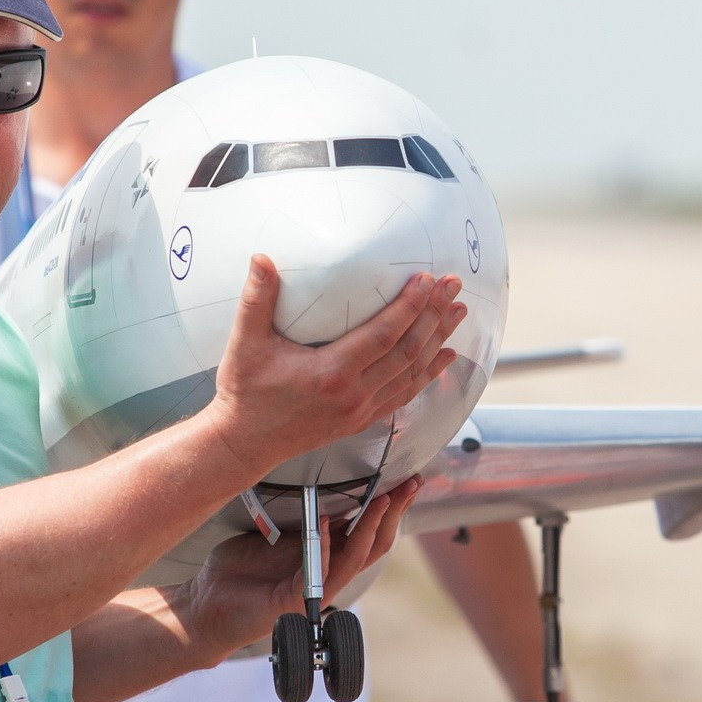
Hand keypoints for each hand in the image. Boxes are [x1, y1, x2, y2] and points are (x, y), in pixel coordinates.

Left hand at [174, 477, 422, 662]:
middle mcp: (328, 571)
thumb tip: (322, 487)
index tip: (408, 479)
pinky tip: (324, 519)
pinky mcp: (296, 599)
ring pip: (357, 557)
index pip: (370, 528)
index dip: (391, 505)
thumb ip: (301, 517)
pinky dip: (323, 542)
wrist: (206, 604)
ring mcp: (316, 588)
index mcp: (327, 554)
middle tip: (411, 484)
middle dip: (396, 512)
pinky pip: (319, 570)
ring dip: (372, 526)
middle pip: (376, 542)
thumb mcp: (274, 533)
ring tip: (384, 499)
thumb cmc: (237, 570)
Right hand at [204, 259, 463, 478]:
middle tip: (452, 286)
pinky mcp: (361, 419)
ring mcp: (361, 410)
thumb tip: (261, 259)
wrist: (244, 442)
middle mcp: (353, 394)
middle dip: (433, 315)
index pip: (383, 335)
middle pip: (407, 351)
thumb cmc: (244, 392)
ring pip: (412, 373)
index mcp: (331, 373)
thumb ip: (256, 300)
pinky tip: (444, 356)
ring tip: (457, 312)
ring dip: (438, 340)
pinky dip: (428, 374)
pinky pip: (404, 394)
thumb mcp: (245, 344)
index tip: (426, 281)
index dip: (409, 307)